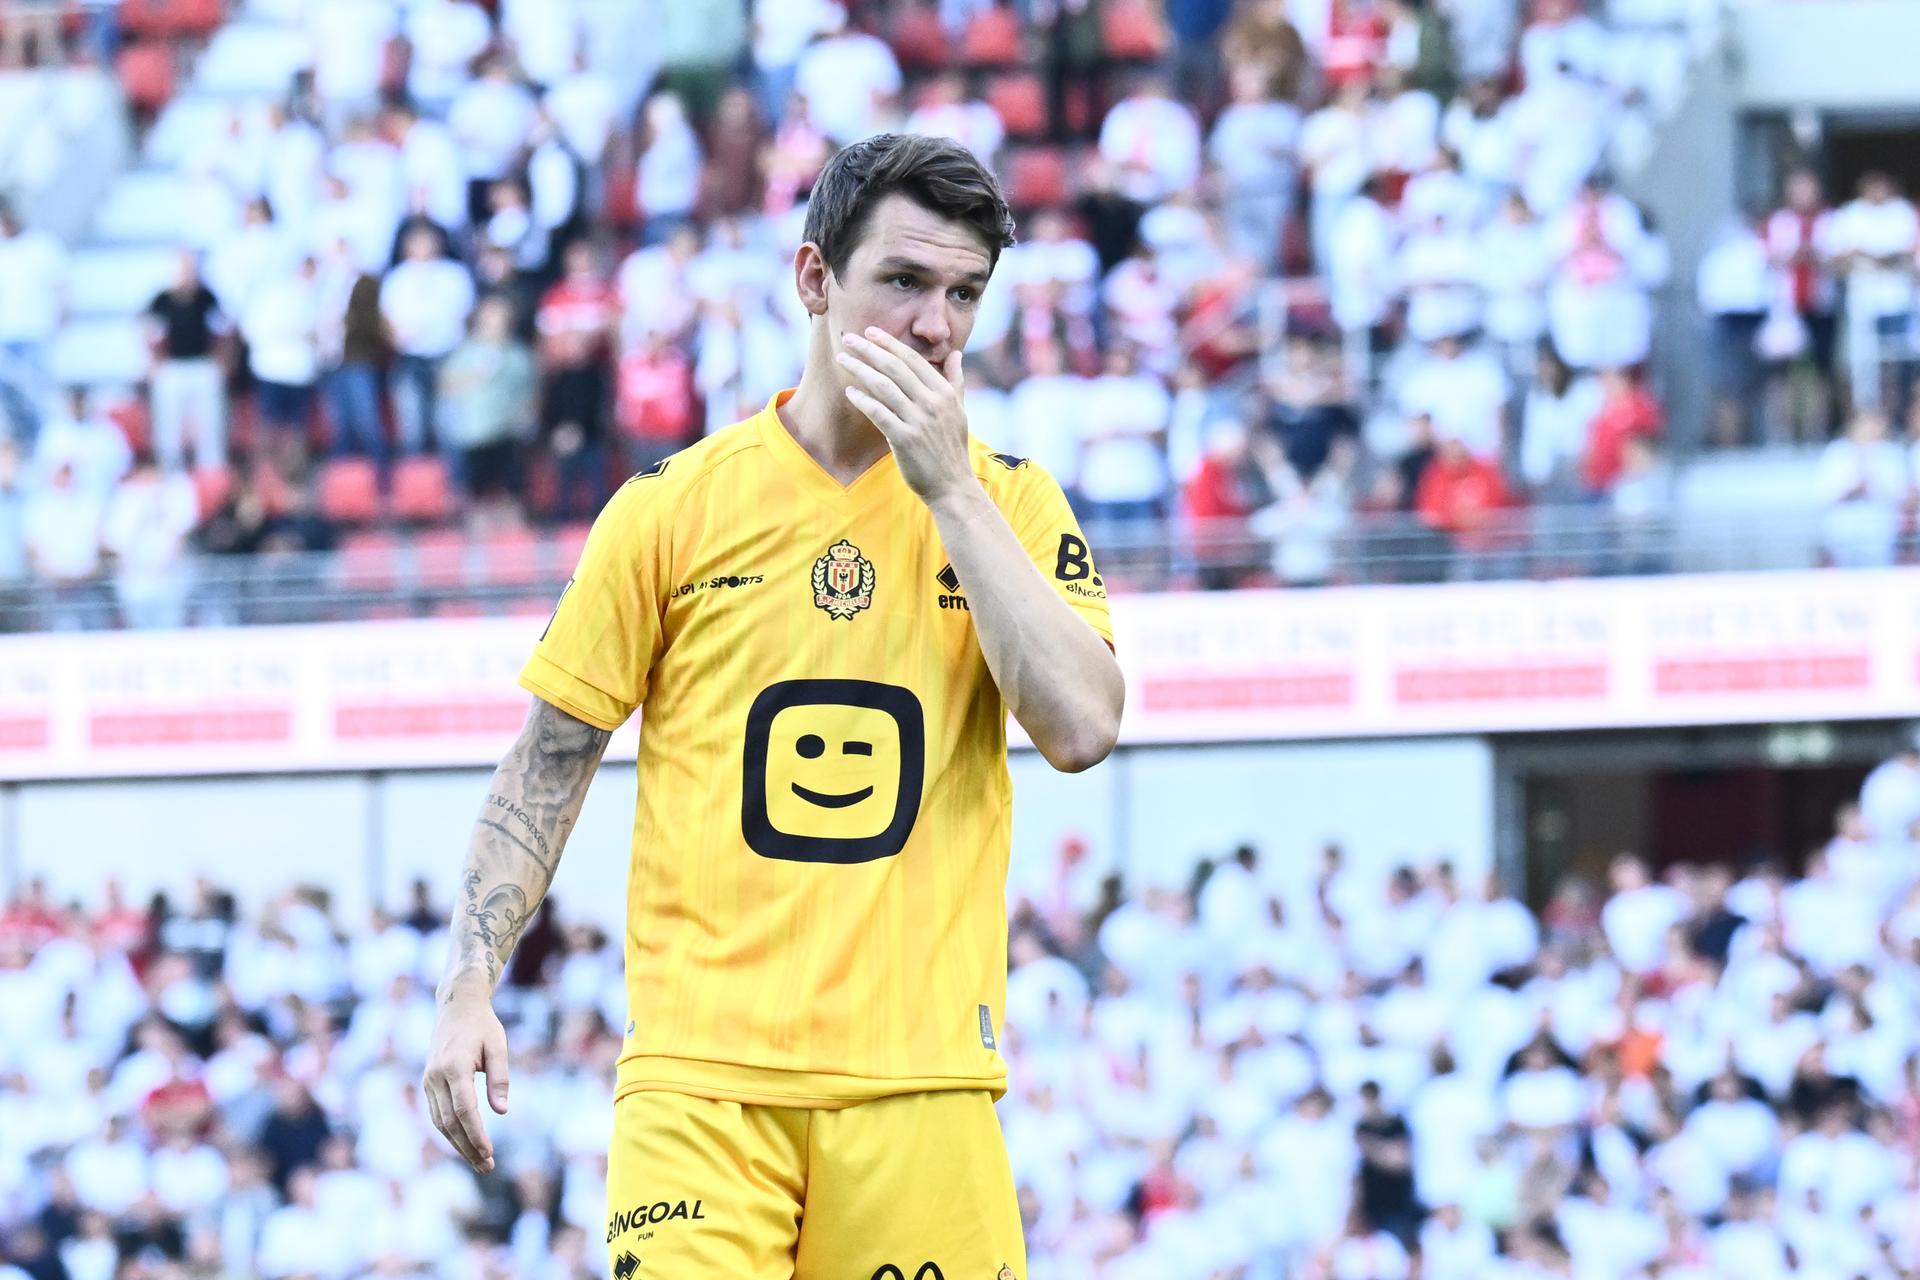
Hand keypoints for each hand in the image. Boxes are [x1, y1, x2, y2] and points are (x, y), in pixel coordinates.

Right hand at [422, 986, 508, 1172]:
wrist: (456, 1007)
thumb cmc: (483, 1026)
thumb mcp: (498, 1046)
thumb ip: (500, 1078)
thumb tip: (502, 1111)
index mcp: (454, 1067)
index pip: (464, 1109)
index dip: (476, 1134)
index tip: (489, 1153)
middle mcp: (435, 1077)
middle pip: (450, 1122)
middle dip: (468, 1147)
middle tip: (487, 1166)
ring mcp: (428, 1081)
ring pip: (440, 1122)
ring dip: (458, 1144)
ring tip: (479, 1162)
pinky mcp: (428, 1084)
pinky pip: (436, 1115)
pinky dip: (449, 1132)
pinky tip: (465, 1144)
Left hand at [836, 327, 973, 503]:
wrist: (953, 485)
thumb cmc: (952, 448)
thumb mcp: (960, 411)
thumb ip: (956, 381)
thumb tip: (957, 355)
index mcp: (945, 392)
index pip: (913, 360)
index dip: (890, 343)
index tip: (870, 331)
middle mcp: (933, 403)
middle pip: (895, 368)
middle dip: (869, 350)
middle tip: (848, 338)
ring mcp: (919, 421)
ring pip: (884, 387)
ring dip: (860, 369)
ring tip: (842, 359)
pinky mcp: (905, 439)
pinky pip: (878, 413)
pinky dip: (863, 400)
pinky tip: (849, 391)